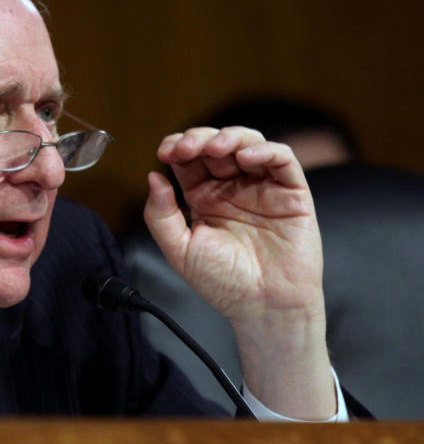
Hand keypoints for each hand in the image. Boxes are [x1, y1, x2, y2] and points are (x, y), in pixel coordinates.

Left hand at [143, 126, 334, 418]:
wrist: (263, 306)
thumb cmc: (223, 282)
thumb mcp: (178, 250)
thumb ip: (161, 214)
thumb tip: (152, 176)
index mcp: (203, 197)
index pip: (188, 160)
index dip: (177, 147)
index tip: (165, 152)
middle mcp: (232, 187)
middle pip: (215, 145)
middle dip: (198, 139)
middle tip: (185, 148)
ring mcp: (262, 187)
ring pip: (248, 143)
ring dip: (229, 137)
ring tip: (214, 148)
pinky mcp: (291, 192)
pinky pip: (283, 159)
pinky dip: (265, 150)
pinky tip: (246, 157)